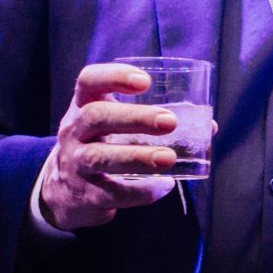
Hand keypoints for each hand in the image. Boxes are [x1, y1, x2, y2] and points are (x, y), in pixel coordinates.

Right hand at [40, 63, 194, 230]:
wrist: (63, 192)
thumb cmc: (100, 147)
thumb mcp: (112, 128)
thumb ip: (152, 122)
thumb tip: (208, 127)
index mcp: (83, 106)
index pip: (88, 81)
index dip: (114, 77)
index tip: (145, 82)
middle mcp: (74, 132)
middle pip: (96, 116)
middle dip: (134, 118)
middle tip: (169, 122)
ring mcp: (75, 164)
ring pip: (101, 157)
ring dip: (138, 156)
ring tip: (169, 158)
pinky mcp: (85, 195)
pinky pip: (112, 193)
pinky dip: (141, 192)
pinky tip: (164, 187)